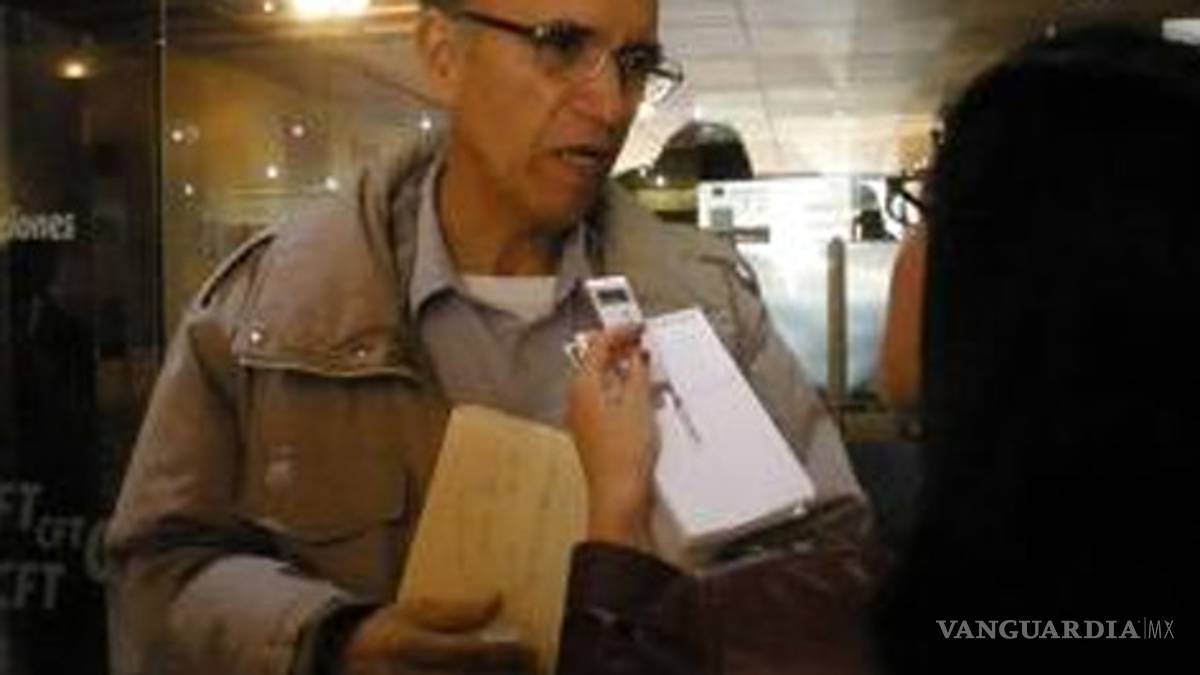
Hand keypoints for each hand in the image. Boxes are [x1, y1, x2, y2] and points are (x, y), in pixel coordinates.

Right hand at [340, 594, 533, 674]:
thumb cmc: (385, 632)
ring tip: (521, 674)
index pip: (464, 653)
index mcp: (407, 645)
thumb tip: (496, 600)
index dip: (501, 654)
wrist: (339, 660)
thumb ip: (455, 611)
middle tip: (533, 667)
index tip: (530, 649)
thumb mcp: (412, 611)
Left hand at [565, 326, 657, 548]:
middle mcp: (578, 399)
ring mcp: (584, 416)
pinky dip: (622, 388)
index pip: (598, 345)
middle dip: (620, 348)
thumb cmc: (622, 455)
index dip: (619, 331)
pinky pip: (606, 398)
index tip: (637, 327)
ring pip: (602, 380)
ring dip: (622, 368)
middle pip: (596, 361)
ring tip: (644, 363)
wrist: (618, 493)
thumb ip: (638, 374)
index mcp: (584, 387)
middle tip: (641, 340)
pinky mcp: (595, 430)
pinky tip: (639, 393)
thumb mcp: (638, 404)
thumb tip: (638, 357)